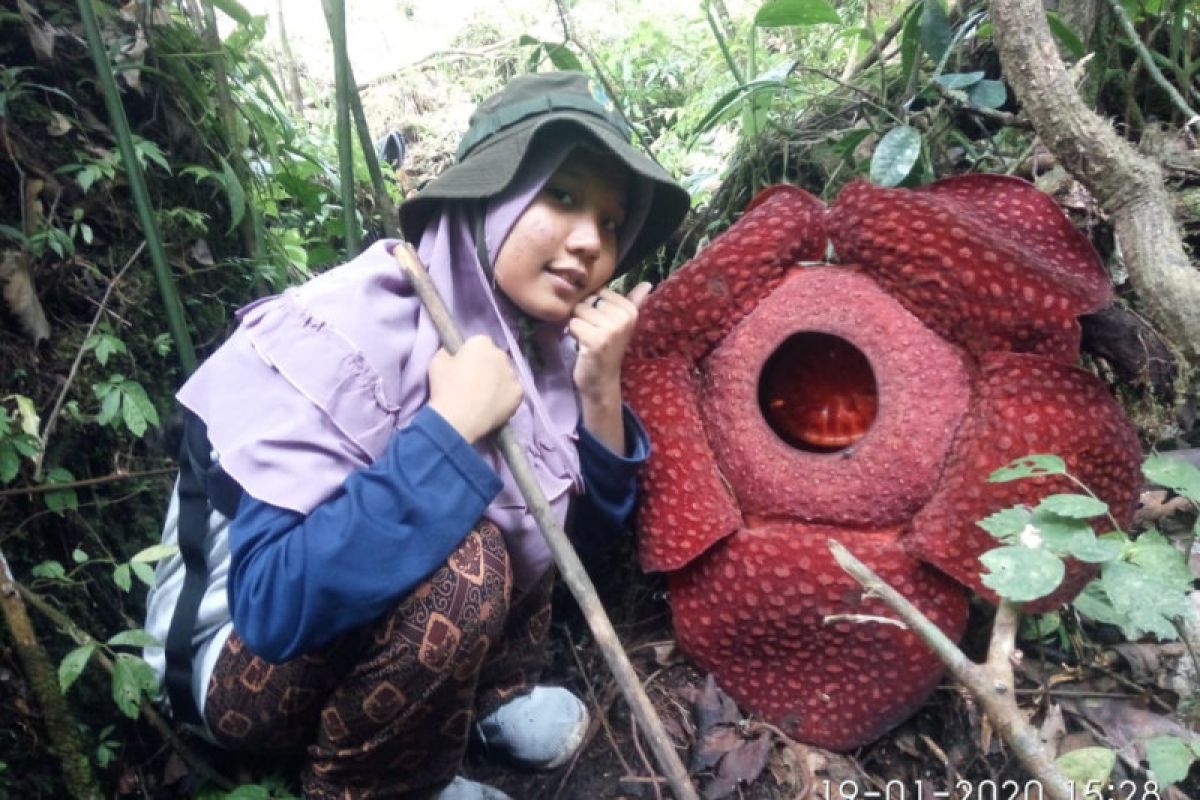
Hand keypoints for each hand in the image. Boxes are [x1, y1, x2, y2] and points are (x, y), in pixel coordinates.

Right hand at [427, 335, 522, 443]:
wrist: (458, 419)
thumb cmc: (445, 388)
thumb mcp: (437, 362)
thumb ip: (448, 353)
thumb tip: (452, 355)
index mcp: (481, 343)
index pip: (479, 344)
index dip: (471, 355)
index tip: (464, 368)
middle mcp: (501, 355)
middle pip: (495, 358)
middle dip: (488, 366)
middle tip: (474, 383)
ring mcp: (513, 374)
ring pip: (506, 375)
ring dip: (498, 381)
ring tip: (484, 397)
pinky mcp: (519, 393)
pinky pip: (513, 392)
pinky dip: (506, 397)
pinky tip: (494, 406)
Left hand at [569, 282, 651, 402]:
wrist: (602, 381)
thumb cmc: (608, 349)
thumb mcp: (622, 323)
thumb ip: (633, 301)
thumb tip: (647, 283)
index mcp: (630, 310)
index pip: (599, 292)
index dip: (594, 307)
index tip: (602, 325)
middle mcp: (624, 317)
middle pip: (588, 300)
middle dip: (585, 315)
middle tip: (594, 333)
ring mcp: (611, 329)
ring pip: (578, 311)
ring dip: (578, 325)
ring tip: (588, 339)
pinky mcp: (596, 340)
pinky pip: (573, 324)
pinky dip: (573, 335)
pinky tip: (583, 346)